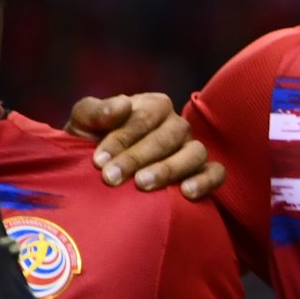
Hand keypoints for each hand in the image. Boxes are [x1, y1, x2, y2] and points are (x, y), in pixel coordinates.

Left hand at [67, 92, 221, 199]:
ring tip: (142, 185)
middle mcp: (177, 125)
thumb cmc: (89, 146)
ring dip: (169, 168)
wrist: (97, 176)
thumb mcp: (82, 125)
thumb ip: (95, 111)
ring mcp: (192, 148)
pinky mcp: (204, 172)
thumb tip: (123, 105)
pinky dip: (205, 180)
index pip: (145, 117)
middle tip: (111, 178)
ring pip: (194, 153)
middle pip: (168, 136)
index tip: (98, 160)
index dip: (122, 138)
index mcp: (153, 106)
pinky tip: (186, 193)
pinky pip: (216, 173)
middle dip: (138, 157)